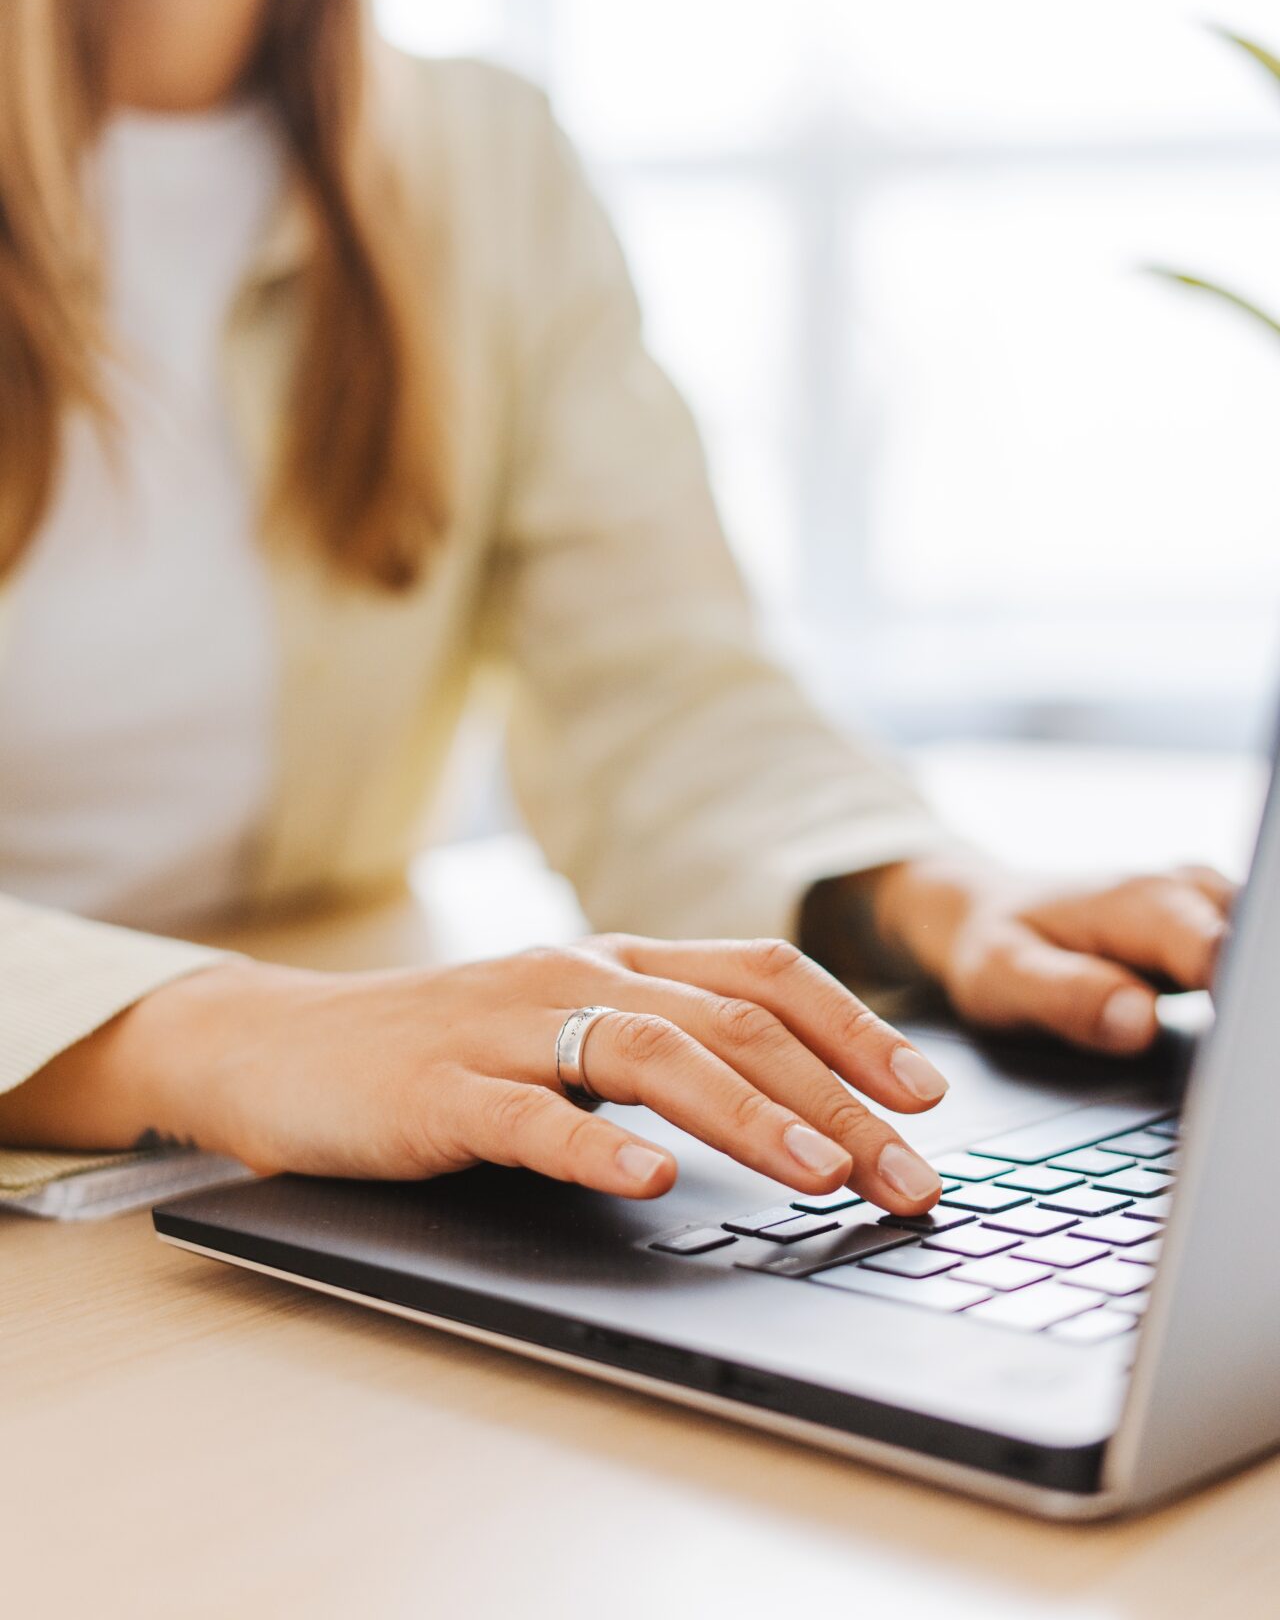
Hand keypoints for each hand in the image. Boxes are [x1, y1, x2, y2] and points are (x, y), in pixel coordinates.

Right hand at [6, 935, 951, 1211]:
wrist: (280, 1045)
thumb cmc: (439, 1050)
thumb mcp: (560, 1028)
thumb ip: (657, 1044)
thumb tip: (794, 1101)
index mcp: (613, 962)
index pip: (760, 975)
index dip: (854, 1028)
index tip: (928, 1093)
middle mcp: (573, 976)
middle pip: (732, 1022)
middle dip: (838, 1099)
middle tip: (910, 1174)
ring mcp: (504, 1027)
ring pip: (650, 1054)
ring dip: (749, 1116)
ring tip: (822, 1172)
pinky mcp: (436, 1089)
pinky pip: (527, 1113)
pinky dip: (593, 1144)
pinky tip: (646, 1178)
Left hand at [860, 853, 1234, 1053]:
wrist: (984, 909)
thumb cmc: (994, 943)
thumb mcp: (1004, 976)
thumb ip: (1070, 997)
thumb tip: (1140, 1022)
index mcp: (1141, 904)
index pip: (1222, 951)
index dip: (1241, 1000)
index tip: (1247, 1050)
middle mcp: (1186, 894)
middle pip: (1257, 949)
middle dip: (1257, 1008)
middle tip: (1249, 1065)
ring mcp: (1204, 908)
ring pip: (1259, 950)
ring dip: (1257, 1001)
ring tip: (1250, 1060)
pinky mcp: (1211, 931)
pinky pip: (1251, 957)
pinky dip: (1253, 996)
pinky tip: (1249, 1040)